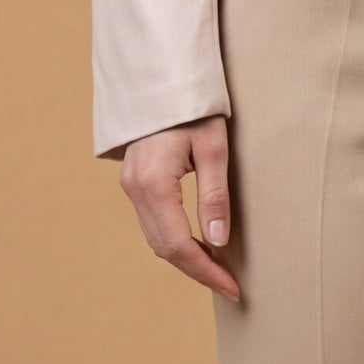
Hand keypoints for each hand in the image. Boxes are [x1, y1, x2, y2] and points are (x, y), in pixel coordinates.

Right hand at [120, 115, 240, 302]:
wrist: (163, 76)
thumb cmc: (194, 107)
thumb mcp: (214, 146)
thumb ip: (214, 196)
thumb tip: (218, 243)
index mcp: (153, 183)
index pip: (179, 245)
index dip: (206, 271)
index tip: (233, 288)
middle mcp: (135, 189)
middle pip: (164, 248)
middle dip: (197, 269)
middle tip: (230, 283)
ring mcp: (130, 185)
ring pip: (156, 237)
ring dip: (185, 256)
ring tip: (218, 268)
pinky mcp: (134, 181)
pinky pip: (153, 222)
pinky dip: (174, 238)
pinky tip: (198, 241)